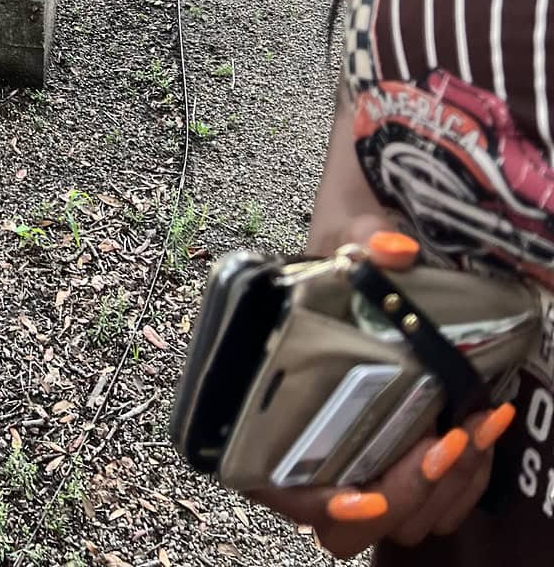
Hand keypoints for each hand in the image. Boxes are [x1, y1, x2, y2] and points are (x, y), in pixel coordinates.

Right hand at [247, 226, 516, 559]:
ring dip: (445, 488)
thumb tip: (391, 250)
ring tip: (475, 427)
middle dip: (402, 494)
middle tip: (444, 442)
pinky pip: (432, 501)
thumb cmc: (335, 239)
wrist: (365, 243)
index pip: (272, 483)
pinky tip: (484, 424)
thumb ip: (360, 233)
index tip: (368, 494)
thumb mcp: (342, 224)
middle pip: (342, 522)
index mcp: (261, 395)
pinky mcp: (397, 450)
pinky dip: (465, 478)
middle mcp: (302, 438)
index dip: (315, 500)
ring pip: (397, 518)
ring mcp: (353, 451)